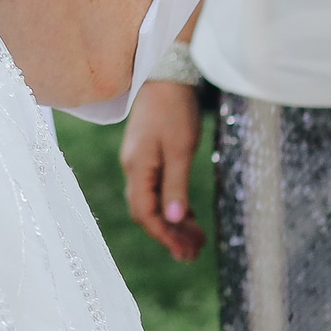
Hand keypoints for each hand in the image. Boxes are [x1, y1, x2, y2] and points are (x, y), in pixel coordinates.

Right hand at [120, 80, 207, 261]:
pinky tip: (188, 216)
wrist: (166, 76)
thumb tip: (174, 219)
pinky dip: (173, 205)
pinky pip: (158, 190)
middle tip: (194, 254)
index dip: (164, 235)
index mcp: (137, 168)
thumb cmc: (174, 111)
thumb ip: (176, 185)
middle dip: (170, 234)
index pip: (145, 213)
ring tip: (196, 241)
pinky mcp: (148, 157)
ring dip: (173, 222)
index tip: (185, 252)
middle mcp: (133, 168)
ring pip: (153, 202)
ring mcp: (139, 163)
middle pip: (147, 212)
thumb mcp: (180, 150)